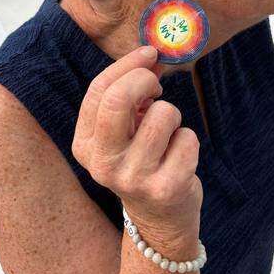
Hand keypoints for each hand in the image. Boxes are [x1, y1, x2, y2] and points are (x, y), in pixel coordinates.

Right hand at [72, 46, 202, 257]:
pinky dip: (188, 140)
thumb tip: (151, 55)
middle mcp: (102, 164)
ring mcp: (133, 179)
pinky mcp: (165, 189)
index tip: (149, 54)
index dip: (128, 65)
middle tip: (158, 86)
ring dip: (172, 115)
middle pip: (118, 100)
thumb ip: (131, 94)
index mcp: (84, 145)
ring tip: (168, 134)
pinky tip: (179, 158)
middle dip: (144, 80)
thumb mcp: (125, 130)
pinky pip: (188, 139)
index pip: (100, 90)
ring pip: (163, 114)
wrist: (159, 219)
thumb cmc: (142, 160)